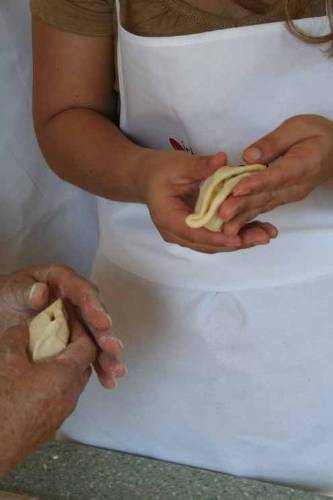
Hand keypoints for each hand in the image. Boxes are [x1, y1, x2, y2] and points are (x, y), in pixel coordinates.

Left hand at [0, 264, 125, 387]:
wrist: (2, 308)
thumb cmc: (10, 294)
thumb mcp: (13, 289)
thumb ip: (25, 291)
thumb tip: (41, 292)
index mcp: (65, 282)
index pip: (83, 293)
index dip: (94, 308)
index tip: (102, 323)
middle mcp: (77, 301)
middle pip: (96, 318)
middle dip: (105, 335)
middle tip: (113, 349)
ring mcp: (78, 320)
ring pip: (96, 338)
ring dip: (106, 355)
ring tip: (114, 371)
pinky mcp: (75, 338)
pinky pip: (88, 352)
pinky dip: (98, 366)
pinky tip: (107, 379)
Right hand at [0, 321, 95, 476]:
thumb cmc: (3, 403)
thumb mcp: (7, 361)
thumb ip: (17, 338)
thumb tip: (22, 327)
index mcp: (66, 375)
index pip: (88, 347)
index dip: (80, 330)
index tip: (67, 320)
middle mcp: (71, 395)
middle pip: (82, 365)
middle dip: (72, 348)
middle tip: (54, 337)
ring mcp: (61, 414)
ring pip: (71, 384)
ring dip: (62, 369)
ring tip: (40, 359)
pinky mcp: (50, 427)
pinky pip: (60, 399)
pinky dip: (53, 386)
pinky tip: (32, 383)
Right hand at [141, 149, 276, 253]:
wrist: (149, 177)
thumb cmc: (161, 170)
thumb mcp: (179, 165)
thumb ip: (200, 165)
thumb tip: (222, 160)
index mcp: (168, 218)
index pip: (194, 234)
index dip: (217, 238)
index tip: (238, 237)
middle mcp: (176, 232)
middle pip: (208, 244)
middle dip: (236, 242)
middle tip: (263, 237)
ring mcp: (185, 234)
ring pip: (214, 244)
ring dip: (240, 241)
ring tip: (266, 235)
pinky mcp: (196, 231)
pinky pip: (216, 237)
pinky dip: (236, 234)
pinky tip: (257, 229)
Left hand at [219, 115, 332, 235]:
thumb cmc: (316, 135)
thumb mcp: (298, 127)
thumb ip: (274, 142)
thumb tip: (249, 156)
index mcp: (302, 165)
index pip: (277, 176)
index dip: (256, 183)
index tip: (237, 189)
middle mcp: (295, 186)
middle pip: (266, 196)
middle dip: (242, 205)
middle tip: (222, 213)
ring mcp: (289, 195)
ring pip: (263, 206)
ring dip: (242, 217)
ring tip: (225, 226)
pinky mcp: (281, 199)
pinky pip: (263, 208)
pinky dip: (246, 218)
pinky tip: (231, 226)